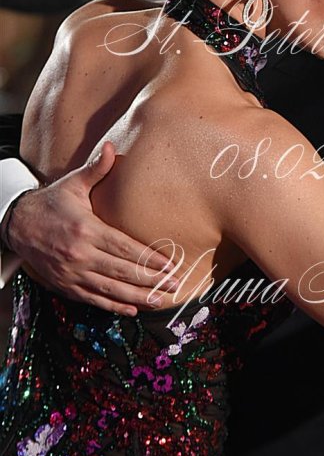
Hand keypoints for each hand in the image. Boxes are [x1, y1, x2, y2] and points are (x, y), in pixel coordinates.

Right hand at [8, 143, 176, 313]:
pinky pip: (92, 298)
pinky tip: (133, 308)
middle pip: (121, 271)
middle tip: (175, 284)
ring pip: (109, 289)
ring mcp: (71, 273)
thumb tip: (111, 147)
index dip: (148, 259)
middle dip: (151, 280)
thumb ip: (96, 169)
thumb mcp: (72, 184)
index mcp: (86, 229)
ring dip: (137, 296)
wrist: (17, 225)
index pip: (124, 248)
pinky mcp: (65, 285)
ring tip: (161, 299)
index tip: (170, 265)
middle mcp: (79, 254)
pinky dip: (113, 305)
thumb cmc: (51, 203)